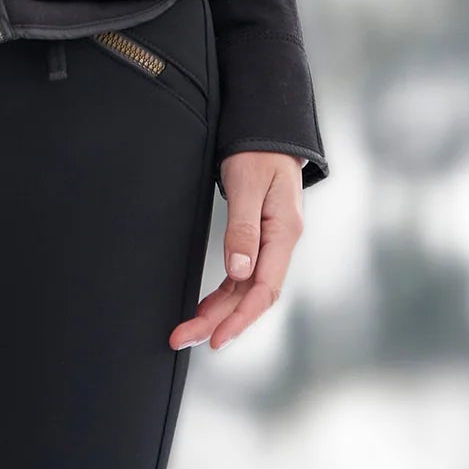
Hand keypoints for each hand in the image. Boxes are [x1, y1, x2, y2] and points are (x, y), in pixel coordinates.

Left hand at [168, 150, 303, 350]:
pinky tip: (207, 307)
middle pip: (251, 295)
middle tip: (184, 337)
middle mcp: (279, 244)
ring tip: (188, 330)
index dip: (241, 317)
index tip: (217, 336)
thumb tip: (239, 272)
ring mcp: (269, 243)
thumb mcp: (249, 184)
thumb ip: (243, 228)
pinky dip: (224, 294)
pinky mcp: (257, 239)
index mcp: (284, 233)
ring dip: (219, 312)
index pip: (265, 289)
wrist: (267, 130)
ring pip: (245, 289)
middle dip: (220, 321)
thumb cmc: (259, 152)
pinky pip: (242, 276)